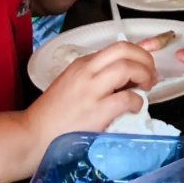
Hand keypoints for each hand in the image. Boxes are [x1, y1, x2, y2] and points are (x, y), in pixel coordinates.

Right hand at [26, 41, 158, 148]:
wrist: (33, 134)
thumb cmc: (52, 114)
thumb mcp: (72, 84)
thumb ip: (95, 77)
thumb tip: (125, 77)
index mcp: (82, 64)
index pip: (117, 47)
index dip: (139, 51)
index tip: (150, 58)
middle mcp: (87, 71)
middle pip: (124, 50)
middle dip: (145, 59)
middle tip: (150, 75)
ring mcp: (91, 90)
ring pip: (127, 68)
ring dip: (144, 75)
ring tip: (146, 87)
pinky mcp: (96, 111)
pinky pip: (127, 98)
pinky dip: (137, 101)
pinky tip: (134, 107)